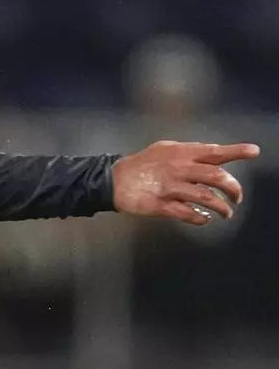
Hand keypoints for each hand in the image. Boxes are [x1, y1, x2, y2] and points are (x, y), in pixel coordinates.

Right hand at [113, 141, 259, 224]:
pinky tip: (203, 218)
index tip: (254, 151)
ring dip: (221, 208)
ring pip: (206, 198)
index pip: (213, 151)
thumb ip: (188, 152)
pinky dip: (201, 218)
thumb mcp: (164, 149)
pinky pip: (189, 214)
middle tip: (237, 197)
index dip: (235, 151)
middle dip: (234, 189)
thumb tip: (213, 153)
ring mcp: (170, 188)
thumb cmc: (142, 164)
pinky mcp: (161, 205)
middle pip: (216, 177)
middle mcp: (178, 169)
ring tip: (226, 213)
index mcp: (180, 153)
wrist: (113, 180)